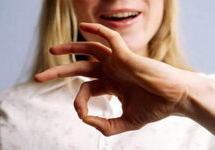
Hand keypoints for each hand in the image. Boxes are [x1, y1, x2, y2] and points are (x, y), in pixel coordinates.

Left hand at [34, 22, 196, 135]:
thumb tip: (85, 120)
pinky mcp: (127, 55)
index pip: (86, 90)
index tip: (83, 114)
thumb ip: (106, 125)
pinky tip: (84, 26)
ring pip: (90, 49)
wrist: (177, 100)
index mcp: (112, 85)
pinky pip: (110, 38)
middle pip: (80, 68)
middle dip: (58, 72)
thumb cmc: (156, 108)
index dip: (78, 102)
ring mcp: (119, 62)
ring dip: (70, 48)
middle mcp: (112, 71)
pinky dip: (97, 30)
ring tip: (52, 50)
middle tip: (38, 78)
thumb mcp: (126, 123)